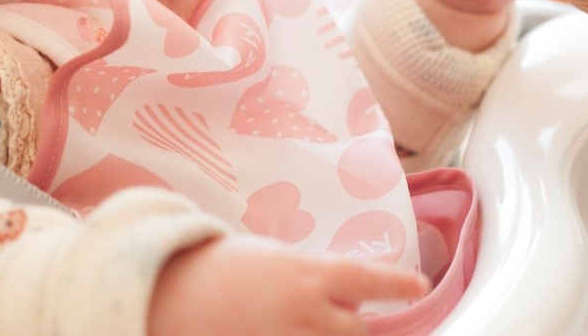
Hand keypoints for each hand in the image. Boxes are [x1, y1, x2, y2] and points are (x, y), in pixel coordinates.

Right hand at [147, 235, 429, 335]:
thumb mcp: (270, 260)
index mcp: (305, 274)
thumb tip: (342, 290)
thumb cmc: (217, 273)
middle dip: (351, 327)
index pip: (366, 277)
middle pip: (356, 330)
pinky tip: (287, 331)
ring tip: (307, 325)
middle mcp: (304, 311)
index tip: (420, 285)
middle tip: (338, 321)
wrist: (167, 295)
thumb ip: (309, 277)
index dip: (397, 283)